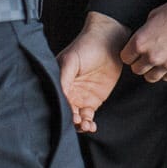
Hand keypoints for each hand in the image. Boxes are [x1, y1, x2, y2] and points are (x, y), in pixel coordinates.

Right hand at [57, 12, 131, 133]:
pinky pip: (88, 117)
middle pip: (65, 112)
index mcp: (58, 81)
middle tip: (77, 122)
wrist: (110, 40)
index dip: (62, 110)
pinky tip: (91, 126)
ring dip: (80, 125)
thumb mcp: (71, 60)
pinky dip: (88, 124)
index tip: (69, 115)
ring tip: (86, 125)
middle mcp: (68, 91)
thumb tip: (59, 97)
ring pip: (76, 118)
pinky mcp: (93, 100)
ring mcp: (80, 97)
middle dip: (70, 121)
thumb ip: (63, 78)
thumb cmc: (86, 46)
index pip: (57, 100)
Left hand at [121, 0, 166, 82]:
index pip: (125, 57)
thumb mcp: (156, 14)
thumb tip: (144, 36)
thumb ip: (146, 28)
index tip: (133, 52)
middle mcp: (152, 56)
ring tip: (158, 61)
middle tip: (146, 56)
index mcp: (142, 42)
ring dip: (152, 70)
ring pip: (151, 78)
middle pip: (137, 70)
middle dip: (139, 63)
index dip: (129, 53)